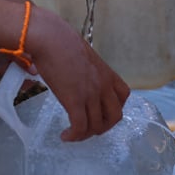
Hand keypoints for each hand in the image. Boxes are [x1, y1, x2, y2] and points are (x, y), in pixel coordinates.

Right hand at [26, 5, 129, 141]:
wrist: (50, 38)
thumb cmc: (61, 41)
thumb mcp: (83, 55)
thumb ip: (86, 69)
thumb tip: (74, 74)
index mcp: (106, 72)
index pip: (123, 96)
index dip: (114, 107)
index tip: (101, 111)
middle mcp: (103, 85)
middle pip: (115, 116)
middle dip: (103, 126)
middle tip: (88, 127)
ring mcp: (90, 94)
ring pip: (97, 126)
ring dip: (86, 134)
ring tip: (73, 133)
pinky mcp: (74, 100)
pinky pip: (80, 127)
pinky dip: (74, 136)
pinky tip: (65, 136)